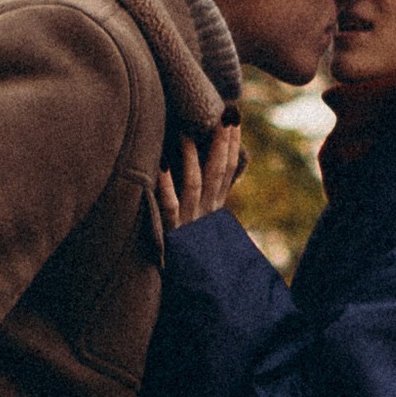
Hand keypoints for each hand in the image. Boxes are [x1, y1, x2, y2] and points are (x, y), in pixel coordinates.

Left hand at [152, 118, 244, 235]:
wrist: (182, 281)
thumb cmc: (187, 244)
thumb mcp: (200, 216)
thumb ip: (204, 190)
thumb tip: (207, 156)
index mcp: (215, 205)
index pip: (228, 169)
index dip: (233, 143)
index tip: (234, 116)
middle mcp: (206, 211)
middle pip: (217, 172)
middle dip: (222, 143)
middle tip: (224, 114)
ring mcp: (190, 222)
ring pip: (194, 184)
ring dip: (191, 157)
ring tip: (185, 132)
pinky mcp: (171, 233)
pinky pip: (169, 206)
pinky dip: (166, 186)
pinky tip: (161, 164)